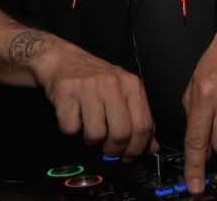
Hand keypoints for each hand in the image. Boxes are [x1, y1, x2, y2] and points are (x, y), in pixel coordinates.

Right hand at [35, 44, 159, 159]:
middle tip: (108, 150)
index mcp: (131, 84)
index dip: (137, 148)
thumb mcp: (124, 92)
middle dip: (114, 149)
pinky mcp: (66, 93)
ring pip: (96, 134)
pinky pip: (71, 129)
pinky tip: (75, 117)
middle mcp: (112, 83)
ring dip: (91, 140)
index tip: (130, 156)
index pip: (143, 125)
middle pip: (121, 133)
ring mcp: (88, 87)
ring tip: (90, 128)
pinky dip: (72, 130)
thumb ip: (140, 119)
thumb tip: (152, 147)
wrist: (65, 61)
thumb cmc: (97, 80)